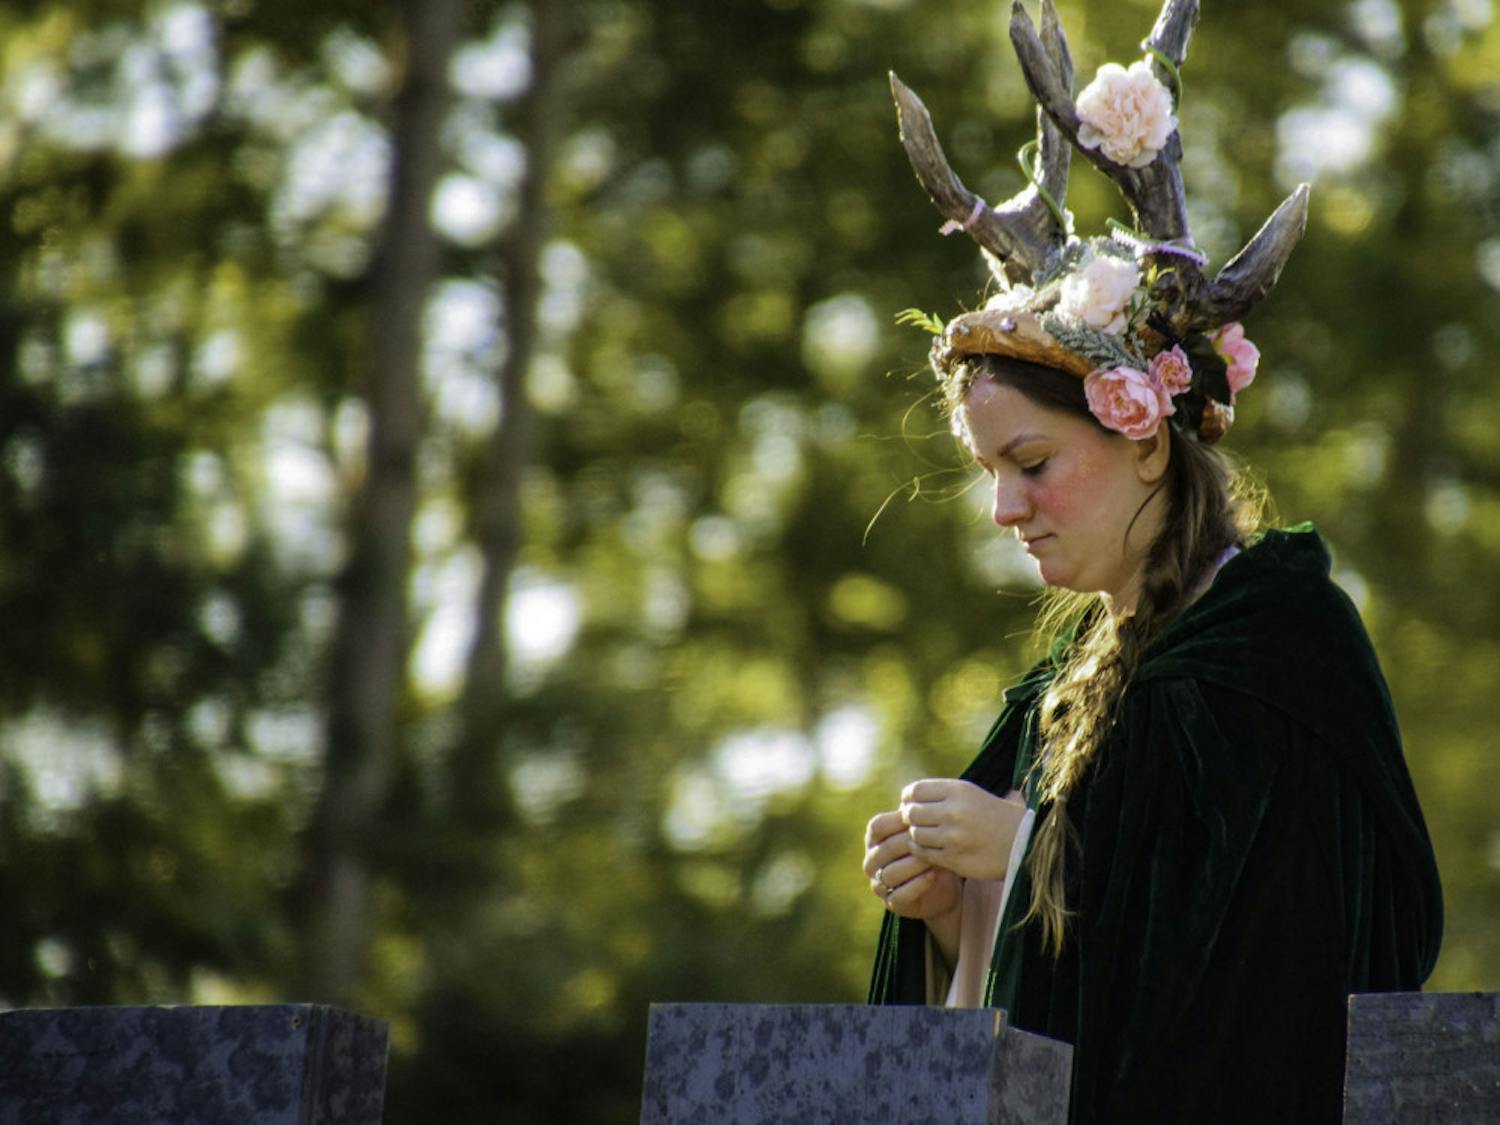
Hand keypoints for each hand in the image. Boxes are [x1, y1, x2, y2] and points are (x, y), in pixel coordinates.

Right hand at [863, 810, 960, 921]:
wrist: (944, 883)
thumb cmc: (932, 849)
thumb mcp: (924, 831)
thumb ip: (917, 819)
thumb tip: (914, 801)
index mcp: (874, 839)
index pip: (877, 826)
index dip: (897, 821)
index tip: (920, 818)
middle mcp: (872, 861)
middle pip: (884, 849)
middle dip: (908, 843)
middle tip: (931, 838)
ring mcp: (879, 884)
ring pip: (890, 873)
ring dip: (913, 864)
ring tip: (934, 857)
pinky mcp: (892, 903)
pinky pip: (900, 895)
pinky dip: (917, 885)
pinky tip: (932, 875)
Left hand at [900, 780, 1025, 881]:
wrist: (1022, 842)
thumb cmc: (991, 815)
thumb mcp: (970, 793)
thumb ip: (940, 793)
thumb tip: (906, 798)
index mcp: (958, 791)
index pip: (915, 791)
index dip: (908, 798)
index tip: (912, 804)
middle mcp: (954, 811)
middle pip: (911, 813)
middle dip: (910, 818)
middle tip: (917, 822)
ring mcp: (953, 837)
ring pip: (915, 835)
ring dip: (917, 836)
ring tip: (927, 836)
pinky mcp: (954, 858)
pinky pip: (924, 853)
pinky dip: (922, 852)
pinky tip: (931, 849)